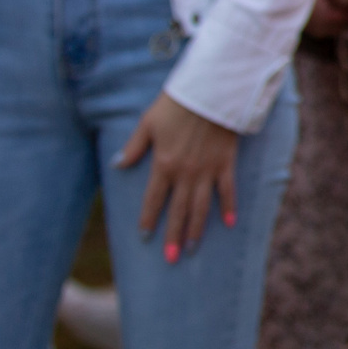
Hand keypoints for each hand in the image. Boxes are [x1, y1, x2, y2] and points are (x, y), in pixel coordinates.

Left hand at [115, 91, 241, 262]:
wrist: (211, 90)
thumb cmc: (177, 104)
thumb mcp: (148, 123)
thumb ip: (134, 147)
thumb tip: (118, 165)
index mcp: (163, 164)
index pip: (154, 199)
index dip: (149, 219)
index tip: (146, 238)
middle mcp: (184, 173)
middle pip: (178, 210)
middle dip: (173, 236)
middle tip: (171, 258)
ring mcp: (207, 170)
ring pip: (200, 206)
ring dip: (196, 229)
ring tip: (193, 249)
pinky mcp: (225, 163)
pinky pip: (227, 190)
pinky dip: (229, 207)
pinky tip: (229, 223)